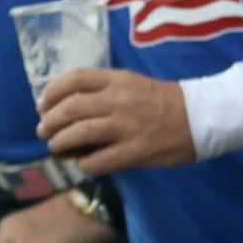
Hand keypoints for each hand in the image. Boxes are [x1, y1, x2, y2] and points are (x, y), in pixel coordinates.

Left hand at [36, 67, 195, 173]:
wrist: (200, 116)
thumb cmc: (164, 100)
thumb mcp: (133, 83)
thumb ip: (105, 90)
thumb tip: (70, 105)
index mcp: (118, 80)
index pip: (75, 78)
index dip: (52, 91)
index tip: (42, 104)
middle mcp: (119, 100)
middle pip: (70, 108)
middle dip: (50, 122)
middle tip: (44, 131)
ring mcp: (126, 126)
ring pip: (79, 134)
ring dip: (60, 143)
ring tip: (56, 148)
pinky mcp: (135, 151)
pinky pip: (98, 161)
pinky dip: (83, 164)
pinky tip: (83, 164)